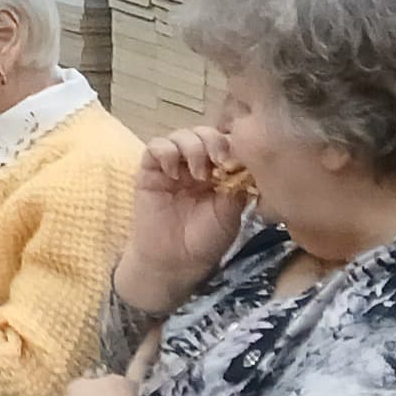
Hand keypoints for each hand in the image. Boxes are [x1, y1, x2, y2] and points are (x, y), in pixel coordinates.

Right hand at [117, 126, 246, 312]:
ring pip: (180, 135)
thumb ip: (237, 186)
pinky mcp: (149, 171)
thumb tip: (246, 162)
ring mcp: (171, 166)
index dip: (232, 144)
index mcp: (217, 172)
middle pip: (203, 132)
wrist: (175, 263)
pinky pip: (154, 147)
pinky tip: (174, 174)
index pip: (224, 142)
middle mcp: (194, 164)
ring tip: (198, 173)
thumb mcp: (231, 214)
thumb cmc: (205, 241)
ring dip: (192, 147)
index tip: (238, 160)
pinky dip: (165, 152)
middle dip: (214, 141)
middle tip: (220, 162)